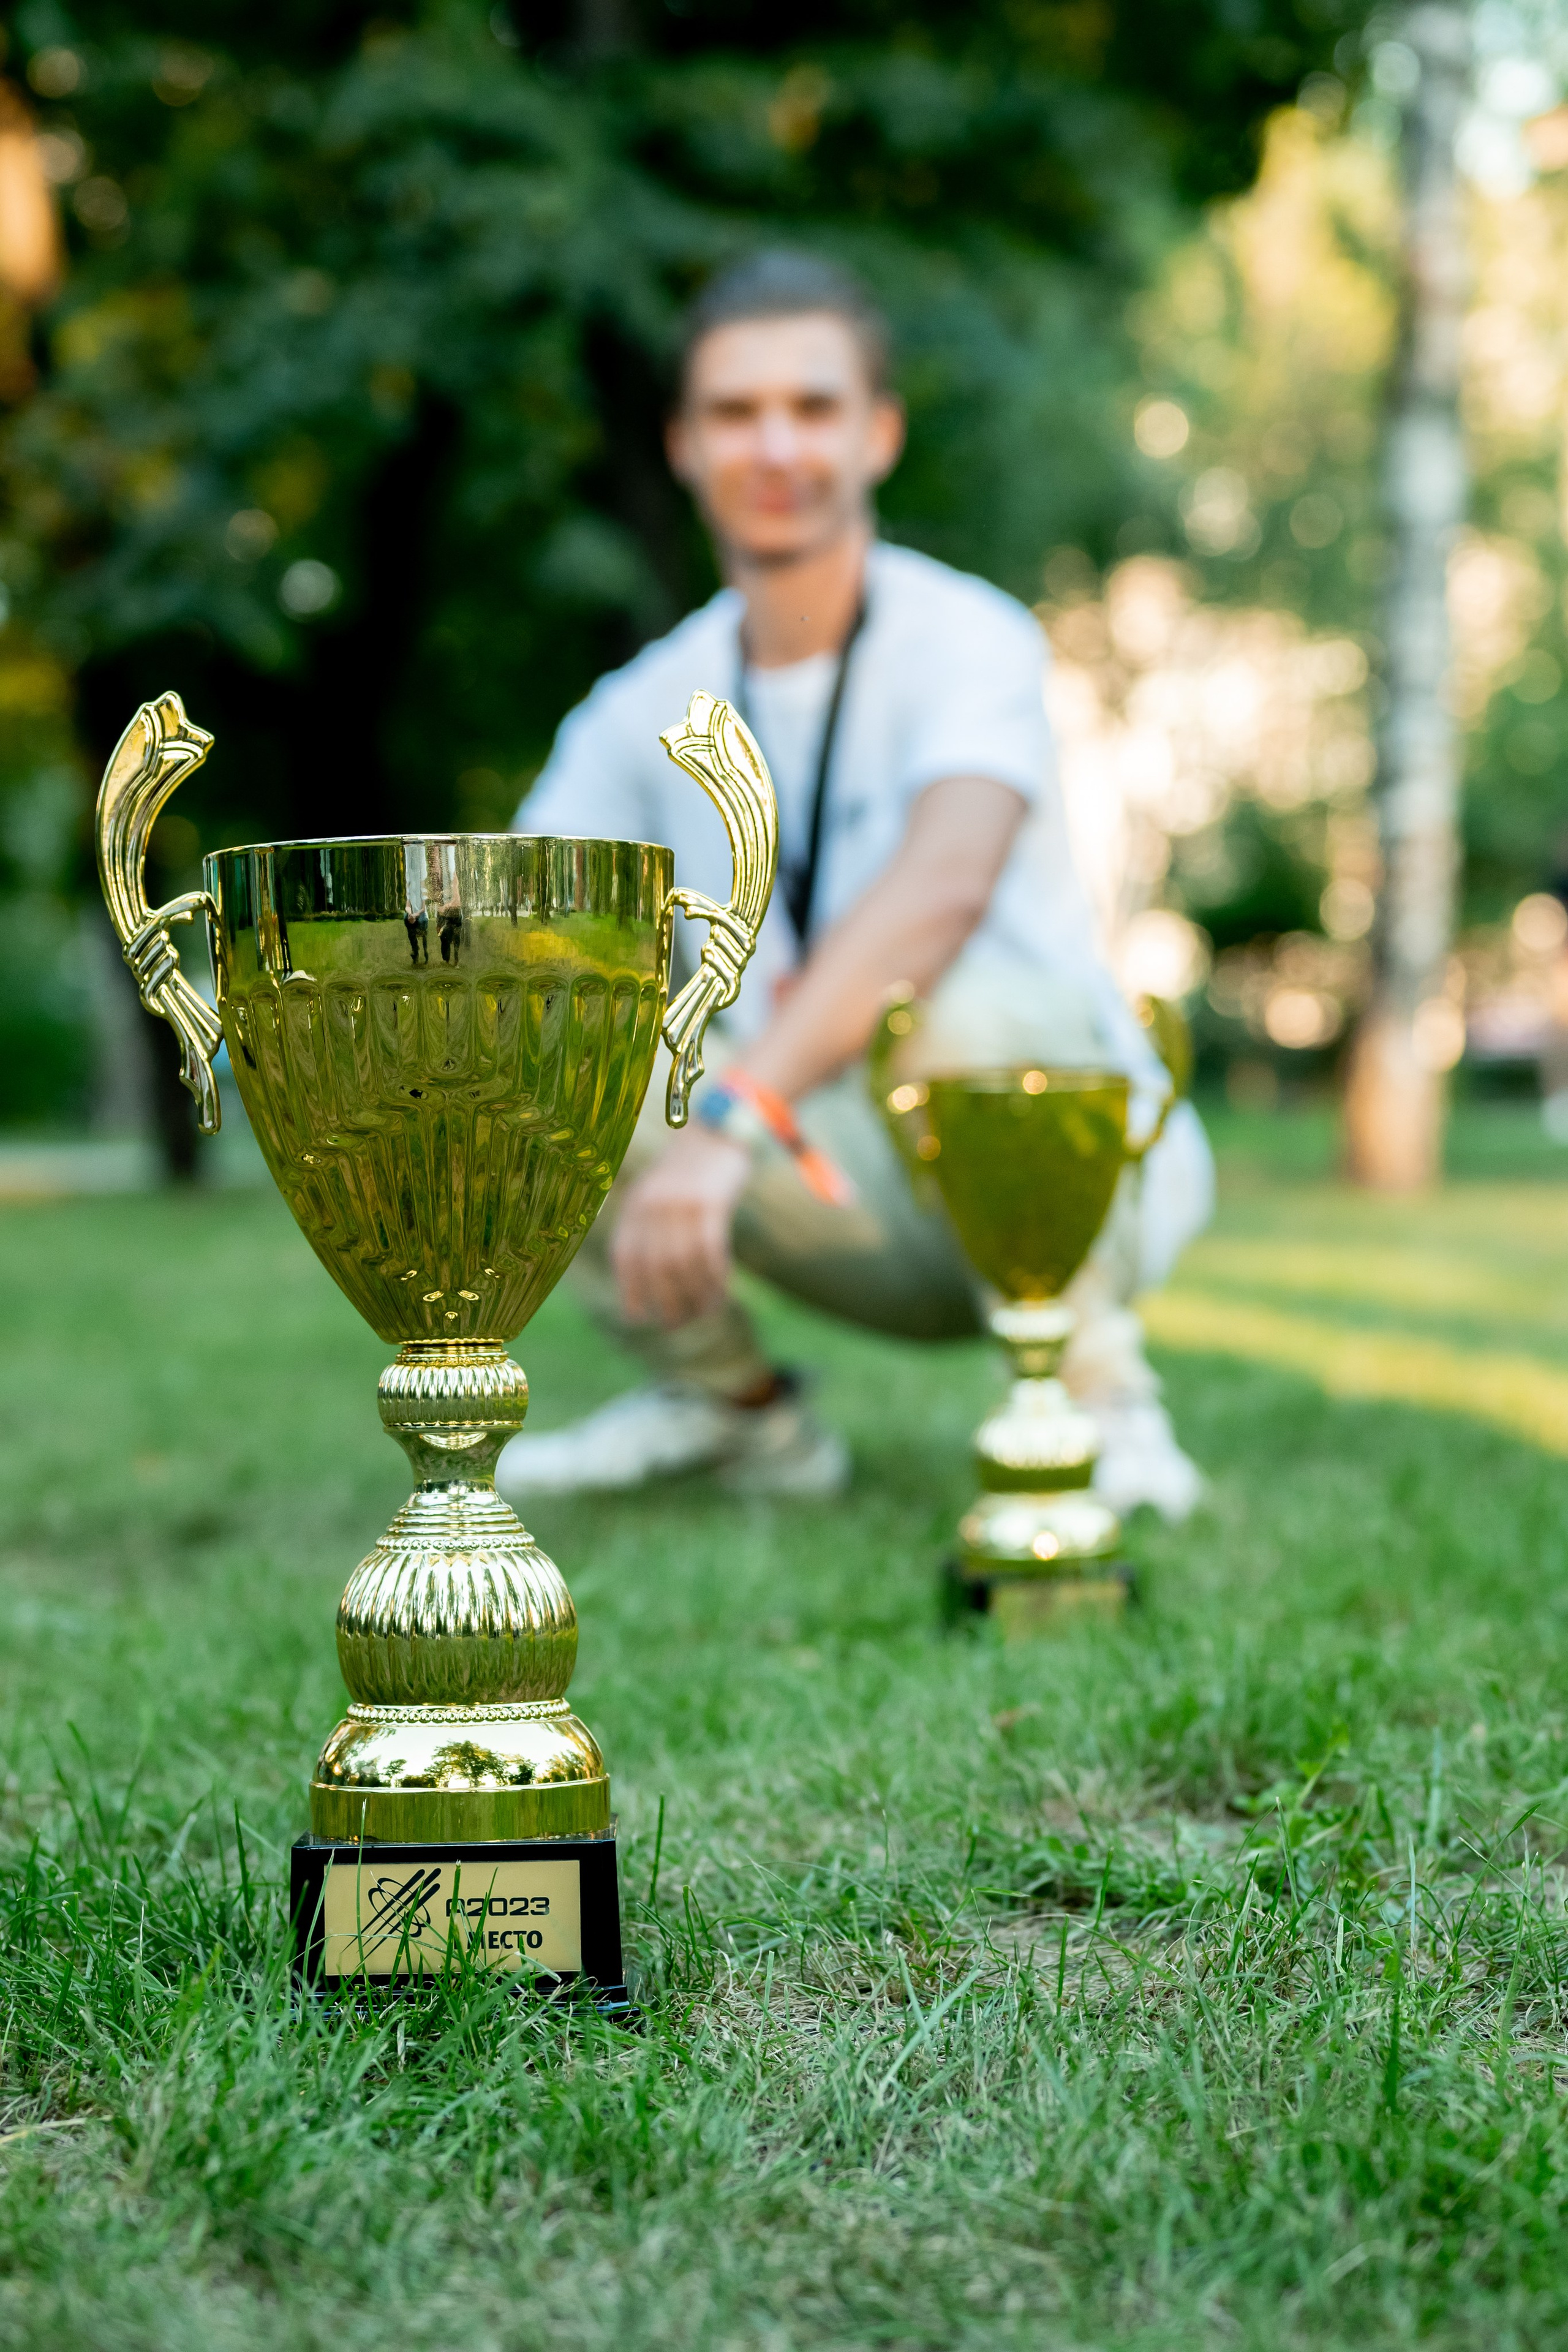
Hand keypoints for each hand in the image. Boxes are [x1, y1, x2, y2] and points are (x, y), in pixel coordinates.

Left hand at [611, 1126, 750, 1327]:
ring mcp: (680, 1205)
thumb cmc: (691, 1170)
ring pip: (684, 1266)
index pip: (625, 1257)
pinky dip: (715, 1279)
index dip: (629, 1290)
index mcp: (636, 1205)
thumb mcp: (660, 1193)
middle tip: (678, 1324)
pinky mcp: (710, 1204)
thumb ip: (651, 1226)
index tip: (638, 1318)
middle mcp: (652, 1206)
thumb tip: (653, 1276)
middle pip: (655, 1268)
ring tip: (704, 1312)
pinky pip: (710, 1253)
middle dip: (666, 1302)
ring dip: (695, 1296)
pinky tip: (721, 1293)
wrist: (719, 1130)